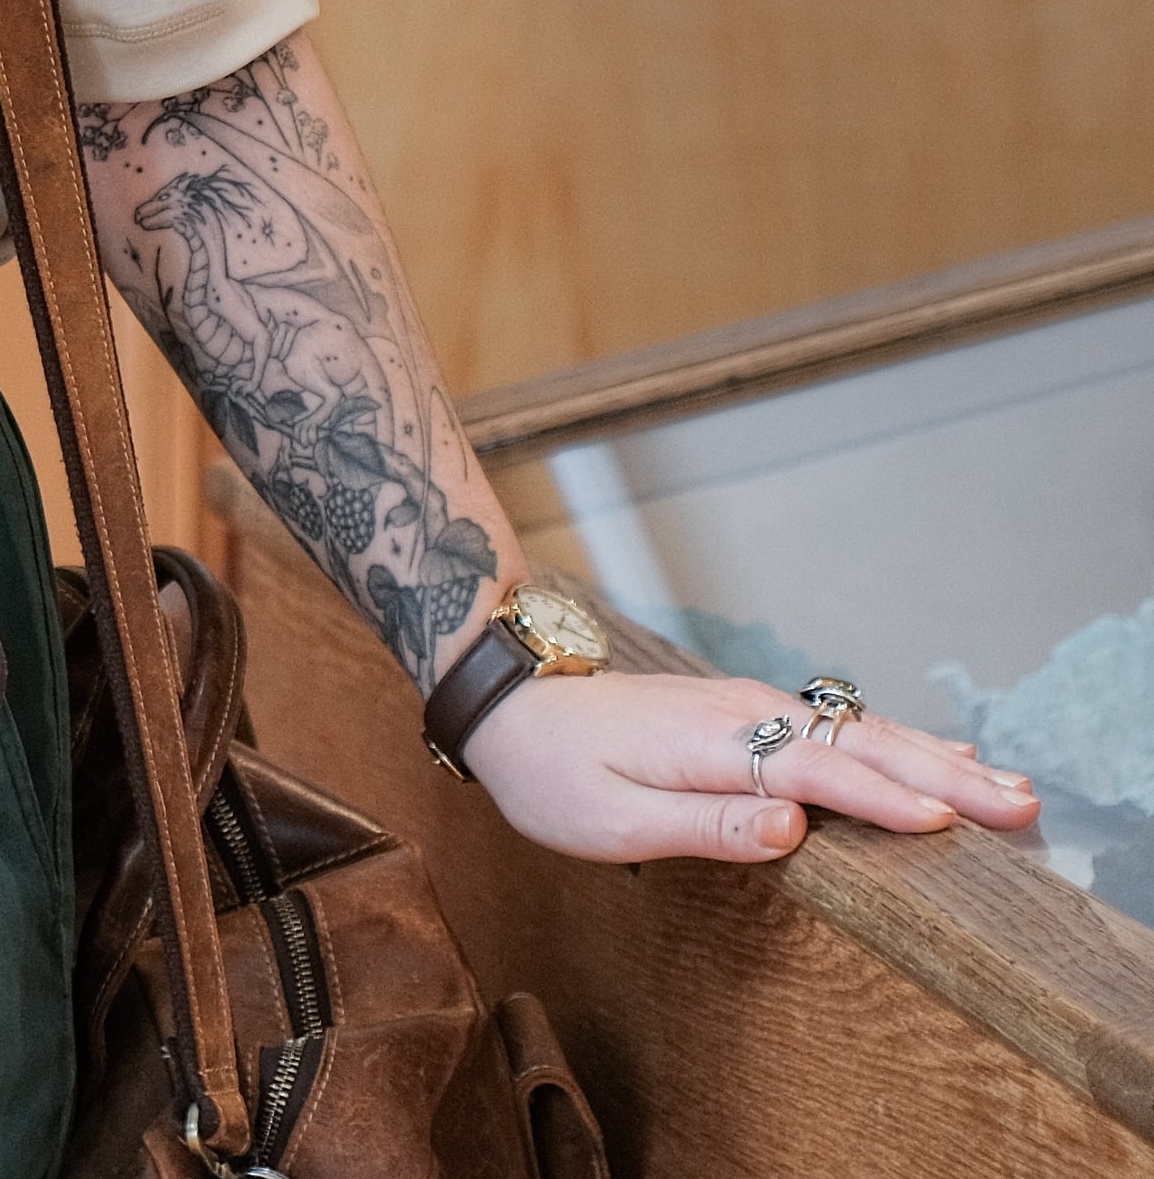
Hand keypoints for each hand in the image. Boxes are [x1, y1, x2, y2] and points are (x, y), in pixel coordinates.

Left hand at [463, 669, 1040, 863]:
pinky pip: (836, 728)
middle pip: (856, 748)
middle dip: (942, 777)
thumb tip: (792, 828)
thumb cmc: (553, 774)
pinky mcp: (747, 712)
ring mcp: (747, 706)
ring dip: (935, 758)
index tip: (950, 824)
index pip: (816, 775)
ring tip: (1009, 786)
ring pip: (857, 733)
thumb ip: (705, 826)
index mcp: (711, 746)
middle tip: (1022, 807)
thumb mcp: (610, 820)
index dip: (883, 801)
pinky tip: (939, 752)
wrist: (510, 703)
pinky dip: (896, 743)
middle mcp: (741, 715)